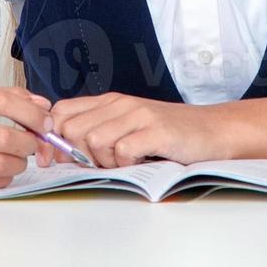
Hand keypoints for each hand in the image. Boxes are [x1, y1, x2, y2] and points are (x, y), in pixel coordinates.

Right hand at [0, 87, 55, 189]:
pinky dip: (4, 177)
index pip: (1, 102)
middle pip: (2, 137)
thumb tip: (42, 105)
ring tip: (18, 157)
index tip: (45, 122)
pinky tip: (2, 169)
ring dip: (19, 163)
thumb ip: (7, 97)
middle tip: (34, 144)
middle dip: (28, 143)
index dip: (31, 113)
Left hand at [43, 93, 245, 167]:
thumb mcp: (128, 127)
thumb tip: (60, 154)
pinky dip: (125, 164)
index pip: (60, 112)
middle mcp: (120, 104)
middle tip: (101, 164)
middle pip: (72, 129)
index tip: (60, 158)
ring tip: (124, 163)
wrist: (213, 130)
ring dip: (104, 162)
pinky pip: (122, 150)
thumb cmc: (169, 134)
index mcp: (108, 102)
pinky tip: (140, 162)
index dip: (53, 138)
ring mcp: (139, 115)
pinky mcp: (156, 131)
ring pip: (94, 141)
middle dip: (79, 154)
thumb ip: (97, 132)